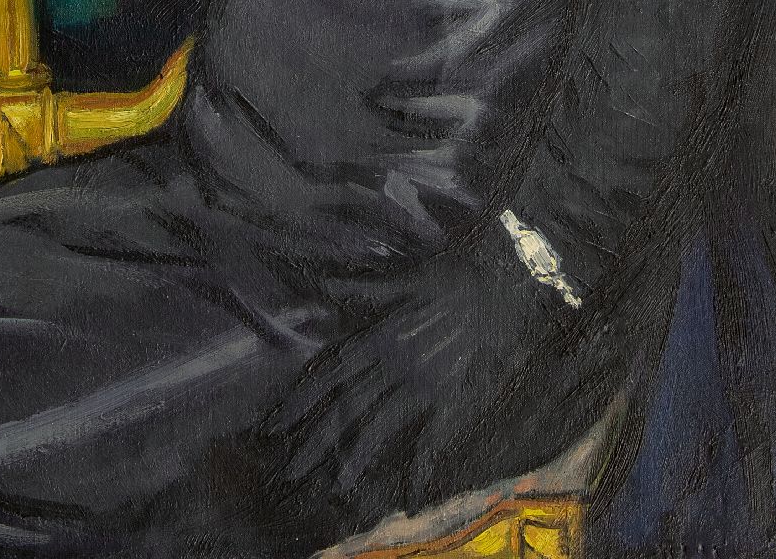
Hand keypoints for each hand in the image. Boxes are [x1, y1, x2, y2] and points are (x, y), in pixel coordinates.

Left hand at [259, 222, 586, 523]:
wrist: (501, 279)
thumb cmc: (452, 277)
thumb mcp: (402, 280)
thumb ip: (362, 290)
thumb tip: (324, 283)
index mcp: (379, 335)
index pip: (329, 374)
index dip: (300, 401)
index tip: (274, 426)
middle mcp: (394, 362)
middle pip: (346, 407)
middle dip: (315, 441)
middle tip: (289, 473)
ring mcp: (423, 383)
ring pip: (379, 426)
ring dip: (354, 458)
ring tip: (334, 487)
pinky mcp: (454, 397)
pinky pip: (433, 439)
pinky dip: (421, 469)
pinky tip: (410, 497)